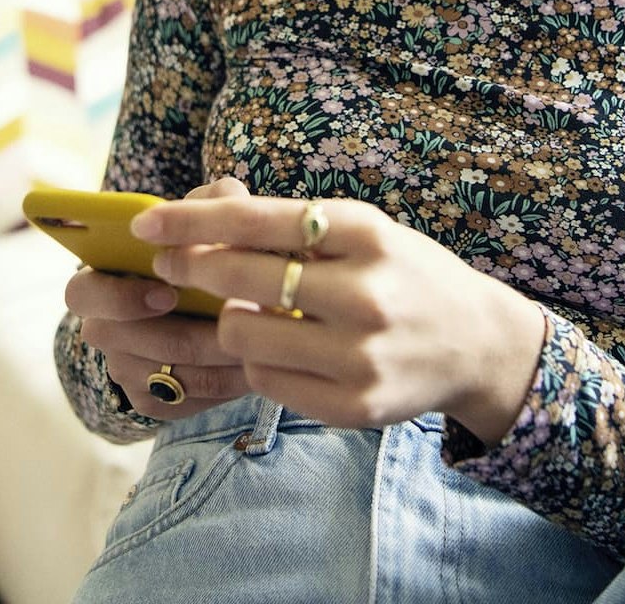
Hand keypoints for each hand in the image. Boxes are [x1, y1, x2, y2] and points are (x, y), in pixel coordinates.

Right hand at [65, 177, 252, 418]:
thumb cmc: (207, 242)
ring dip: (218, 357)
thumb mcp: (210, 211)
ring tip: (261, 338)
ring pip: (168, 374)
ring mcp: (127, 369)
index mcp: (101, 279)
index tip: (167, 293)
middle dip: (184, 333)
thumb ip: (216, 200)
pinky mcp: (155, 401)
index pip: (81, 293)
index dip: (120, 298)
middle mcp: (106, 329)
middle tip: (230, 321)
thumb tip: (223, 205)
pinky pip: (187, 401)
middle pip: (127, 344)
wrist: (221, 292)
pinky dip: (226, 384)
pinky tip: (257, 363)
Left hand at [131, 192, 547, 443]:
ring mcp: (359, 354)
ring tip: (244, 310)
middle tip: (169, 265)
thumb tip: (204, 232)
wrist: (476, 343)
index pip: (262, 220)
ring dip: (228, 319)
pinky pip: (266, 380)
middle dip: (192, 268)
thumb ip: (302, 231)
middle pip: (243, 276)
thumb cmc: (408, 276)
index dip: (195, 221)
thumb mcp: (370, 233)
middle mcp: (366, 293)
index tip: (148, 223)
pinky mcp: (352, 404)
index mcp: (369, 235)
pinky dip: (258, 360)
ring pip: (244, 333)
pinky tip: (277, 347)